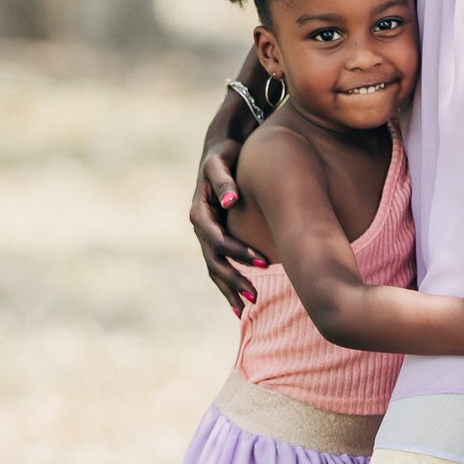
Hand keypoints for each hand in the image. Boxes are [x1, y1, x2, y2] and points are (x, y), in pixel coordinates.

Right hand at [191, 137, 268, 315]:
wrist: (221, 154)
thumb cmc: (225, 155)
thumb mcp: (221, 160)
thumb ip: (224, 179)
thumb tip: (229, 200)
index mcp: (200, 211)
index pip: (218, 239)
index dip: (239, 253)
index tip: (264, 263)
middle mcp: (201, 227)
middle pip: (214, 261)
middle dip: (233, 280)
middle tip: (256, 296)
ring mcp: (206, 236)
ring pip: (215, 269)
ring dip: (229, 289)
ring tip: (248, 309)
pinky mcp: (215, 240)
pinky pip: (220, 266)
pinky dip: (228, 285)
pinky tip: (241, 305)